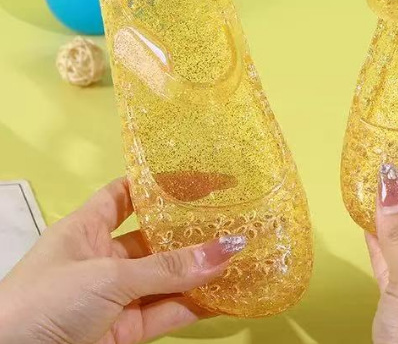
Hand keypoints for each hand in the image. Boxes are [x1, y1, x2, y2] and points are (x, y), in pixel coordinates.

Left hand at [0, 178, 245, 343]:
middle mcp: (101, 259)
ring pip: (165, 279)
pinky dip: (195, 305)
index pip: (125, 195)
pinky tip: (227, 294)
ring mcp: (114, 297)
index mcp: (85, 229)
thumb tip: (226, 248)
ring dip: (200, 272)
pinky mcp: (123, 332)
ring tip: (241, 256)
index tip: (198, 179)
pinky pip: (166, 312)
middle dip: (190, 233)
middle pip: (154, 239)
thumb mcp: (107, 276)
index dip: (158, 185)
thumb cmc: (45, 302)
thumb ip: (168, 267)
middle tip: (230, 220)